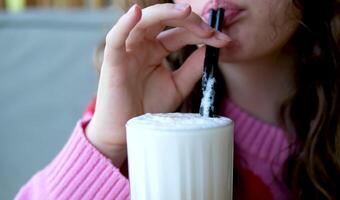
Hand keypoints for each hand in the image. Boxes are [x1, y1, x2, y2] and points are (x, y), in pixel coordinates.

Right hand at [86, 3, 230, 165]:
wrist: (129, 131)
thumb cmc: (149, 108)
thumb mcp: (178, 86)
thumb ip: (193, 68)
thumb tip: (212, 49)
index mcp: (157, 49)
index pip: (181, 32)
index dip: (202, 32)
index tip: (224, 40)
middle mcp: (143, 45)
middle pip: (164, 20)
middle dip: (189, 20)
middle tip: (210, 30)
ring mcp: (128, 51)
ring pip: (144, 22)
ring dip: (165, 13)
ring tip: (186, 12)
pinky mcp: (113, 61)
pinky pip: (116, 38)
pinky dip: (124, 24)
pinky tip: (136, 12)